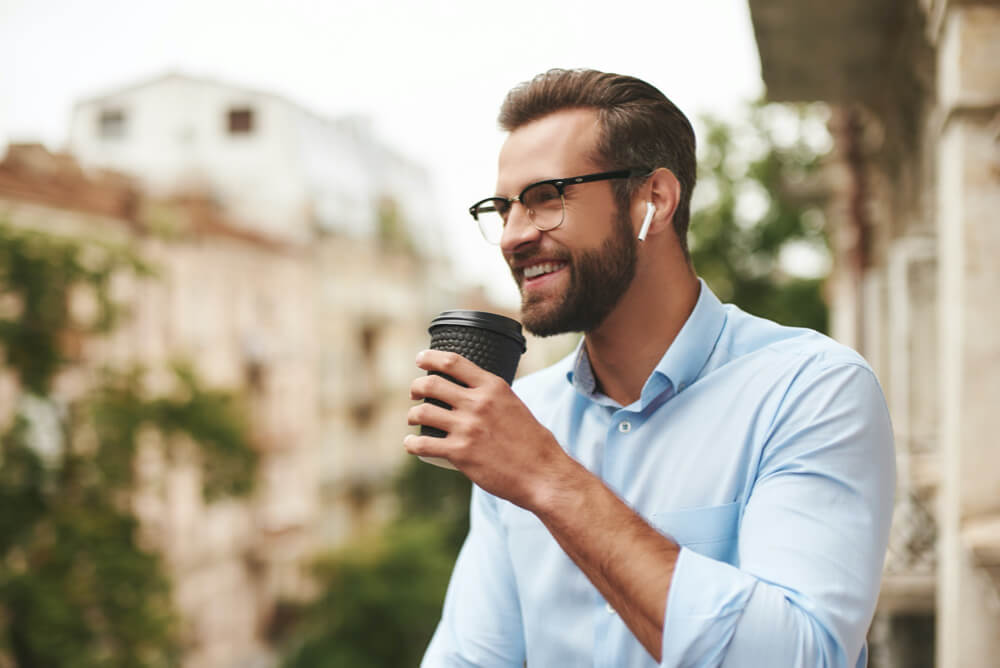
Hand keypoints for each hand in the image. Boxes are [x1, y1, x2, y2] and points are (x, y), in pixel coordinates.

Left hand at [405, 349, 567, 508]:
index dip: (430, 358)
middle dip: (416, 387)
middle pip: (431, 384)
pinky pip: (423, 444)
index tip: (420, 359)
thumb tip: (475, 393)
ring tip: (413, 418)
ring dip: (412, 414)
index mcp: (493, 387)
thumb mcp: (515, 405)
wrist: (542, 474)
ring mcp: (467, 428)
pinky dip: (411, 443)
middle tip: (414, 393)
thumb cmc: (533, 442)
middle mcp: (478, 403)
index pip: (452, 362)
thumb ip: (494, 397)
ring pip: (422, 412)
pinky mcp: (460, 453)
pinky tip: (411, 443)